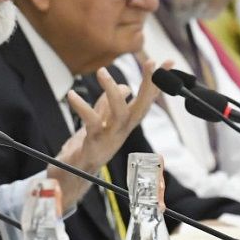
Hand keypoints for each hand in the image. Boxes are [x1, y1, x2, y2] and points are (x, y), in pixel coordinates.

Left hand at [49, 62, 160, 208]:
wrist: (71, 176)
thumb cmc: (86, 148)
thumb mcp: (100, 121)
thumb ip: (109, 104)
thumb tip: (126, 86)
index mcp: (125, 124)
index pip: (146, 100)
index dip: (157, 82)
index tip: (169, 62)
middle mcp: (122, 132)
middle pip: (141, 107)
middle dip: (149, 85)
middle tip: (151, 62)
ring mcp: (109, 139)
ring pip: (120, 114)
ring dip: (113, 92)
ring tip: (102, 72)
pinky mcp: (93, 145)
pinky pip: (91, 123)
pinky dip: (82, 108)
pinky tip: (72, 95)